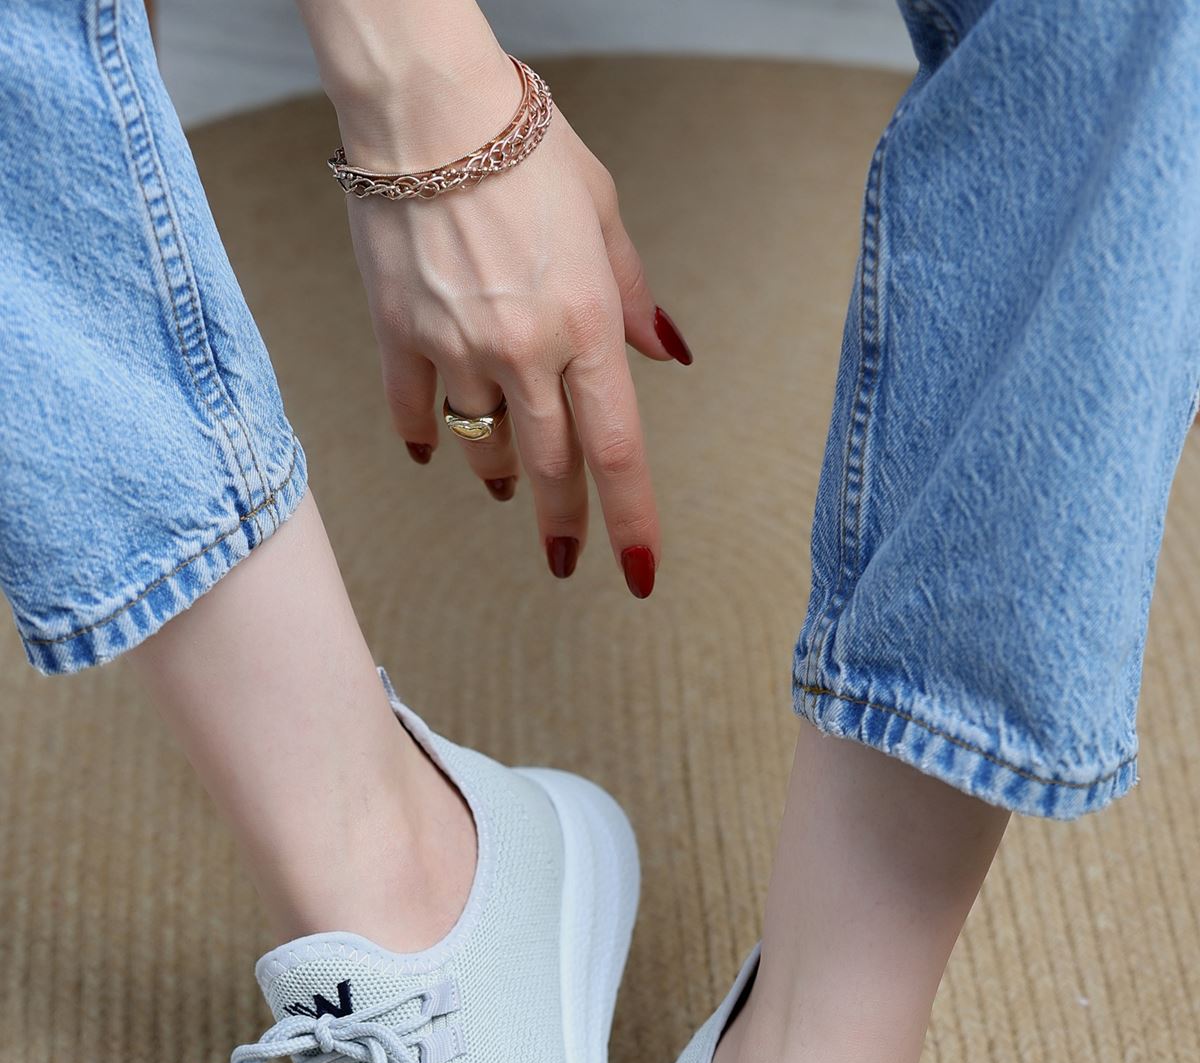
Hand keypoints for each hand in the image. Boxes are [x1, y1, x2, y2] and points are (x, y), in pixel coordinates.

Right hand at [337, 51, 691, 592]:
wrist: (426, 107)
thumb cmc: (525, 146)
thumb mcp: (604, 212)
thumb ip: (633, 295)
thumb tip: (667, 354)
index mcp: (587, 324)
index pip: (619, 451)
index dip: (632, 523)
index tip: (636, 576)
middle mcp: (525, 350)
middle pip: (553, 468)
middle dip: (562, 522)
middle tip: (563, 555)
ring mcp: (457, 348)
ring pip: (485, 447)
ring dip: (502, 476)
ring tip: (509, 486)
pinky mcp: (398, 334)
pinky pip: (415, 412)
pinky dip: (427, 439)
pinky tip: (434, 451)